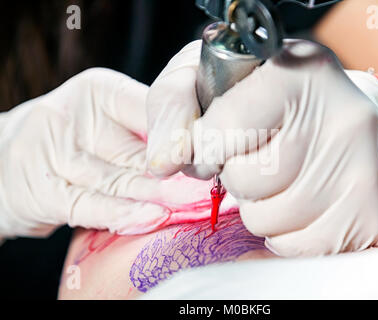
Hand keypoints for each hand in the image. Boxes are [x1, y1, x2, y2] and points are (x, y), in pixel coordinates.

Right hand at [0, 67, 223, 238]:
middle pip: (140, 146)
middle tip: (211, 180)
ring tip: (192, 202)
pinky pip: (95, 204)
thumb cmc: (71, 141)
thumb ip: (145, 133)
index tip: (212, 149)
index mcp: (99, 92)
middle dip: (179, 168)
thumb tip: (199, 149)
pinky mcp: (46, 192)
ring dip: (160, 194)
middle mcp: (75, 116)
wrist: (7, 164)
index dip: (185, 129)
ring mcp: (57, 155)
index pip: (152, 105)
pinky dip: (126, 213)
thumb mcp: (108, 123)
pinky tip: (153, 216)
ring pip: (121, 178)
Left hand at [146, 40, 377, 255]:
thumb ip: (174, 107)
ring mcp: (362, 168)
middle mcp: (340, 117)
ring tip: (277, 176)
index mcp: (295, 71)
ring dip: (257, 205)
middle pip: (246, 180)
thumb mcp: (208, 77)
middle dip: (235, 176)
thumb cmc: (261, 95)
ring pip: (267, 220)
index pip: (224, 129)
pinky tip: (295, 199)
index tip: (214, 142)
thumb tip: (165, 161)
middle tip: (254, 155)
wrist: (332, 111)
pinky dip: (282, 232)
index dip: (206, 147)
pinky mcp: (368, 211)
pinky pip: (296, 246)